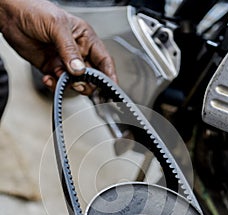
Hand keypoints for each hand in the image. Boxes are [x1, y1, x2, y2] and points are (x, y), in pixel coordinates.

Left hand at [0, 0, 116, 92]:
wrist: (10, 15)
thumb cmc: (35, 9)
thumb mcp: (57, 26)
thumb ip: (69, 50)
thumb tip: (79, 70)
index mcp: (85, 38)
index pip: (103, 60)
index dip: (109, 75)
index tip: (111, 87)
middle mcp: (77, 51)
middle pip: (92, 76)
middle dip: (87, 82)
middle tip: (78, 83)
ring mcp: (65, 61)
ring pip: (76, 82)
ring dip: (69, 85)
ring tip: (60, 78)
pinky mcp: (52, 68)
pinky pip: (59, 83)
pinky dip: (55, 85)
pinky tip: (49, 78)